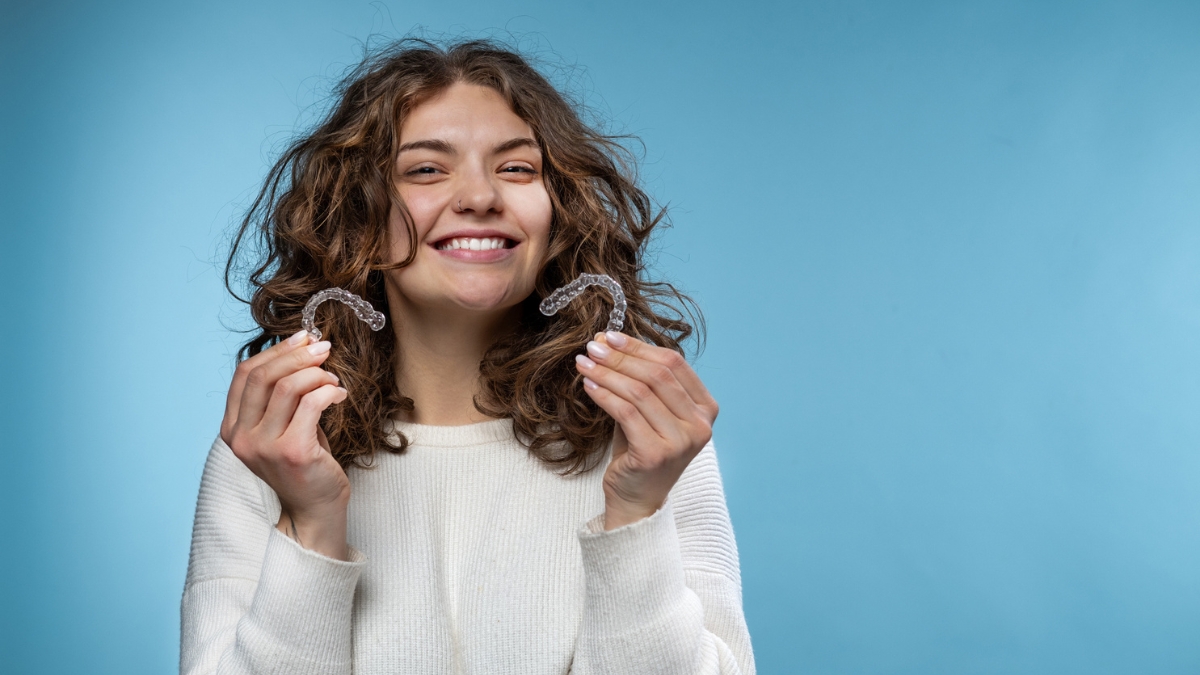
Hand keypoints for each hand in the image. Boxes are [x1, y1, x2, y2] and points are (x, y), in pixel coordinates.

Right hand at [221, 330, 351, 559]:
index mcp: (232, 429)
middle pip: (264, 376)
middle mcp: (241, 438)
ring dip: (317, 374)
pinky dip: (329, 391)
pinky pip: (311, 404)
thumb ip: (281, 395)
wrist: (315, 510)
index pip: (245, 374)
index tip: (303, 338)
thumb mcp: (282, 426)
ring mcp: (264, 446)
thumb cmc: (303, 464)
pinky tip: (339, 395)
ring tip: (334, 380)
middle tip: (324, 347)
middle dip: (298, 355)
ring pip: (288, 387)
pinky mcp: (293, 452)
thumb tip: (302, 346)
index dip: (276, 351)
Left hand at [574, 331, 718, 529]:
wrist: (636, 500)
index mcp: (705, 408)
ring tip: (584, 364)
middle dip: (621, 357)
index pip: (674, 364)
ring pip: (640, 392)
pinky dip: (604, 395)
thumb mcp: (647, 411)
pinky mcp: (657, 454)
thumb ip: (637, 380)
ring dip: (608, 373)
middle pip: (657, 375)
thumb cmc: (640, 451)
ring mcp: (682, 442)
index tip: (610, 337)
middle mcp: (700, 425)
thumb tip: (607, 341)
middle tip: (592, 347)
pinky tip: (588, 386)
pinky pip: (626, 413)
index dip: (640, 347)